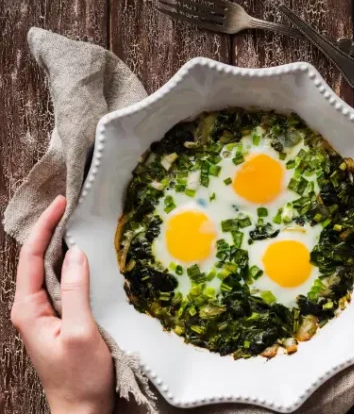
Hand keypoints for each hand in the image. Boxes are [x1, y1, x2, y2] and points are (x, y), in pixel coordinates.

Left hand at [10, 196, 114, 413]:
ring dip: (57, 243)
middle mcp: (30, 307)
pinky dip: (67, 261)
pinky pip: (58, 281)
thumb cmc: (80, 376)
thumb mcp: (81, 331)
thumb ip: (76, 290)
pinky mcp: (57, 316)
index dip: (45, 228)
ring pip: (46, 269)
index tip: (60, 204)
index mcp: (28, 309)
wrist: (80, 409)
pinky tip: (80, 253)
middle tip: (68, 206)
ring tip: (73, 221)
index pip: (30, 258)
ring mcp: (42, 312)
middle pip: (34, 259)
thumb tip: (76, 253)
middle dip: (48, 229)